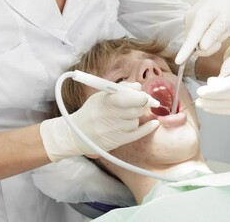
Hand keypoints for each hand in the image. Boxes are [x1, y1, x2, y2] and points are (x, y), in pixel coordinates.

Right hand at [40, 82, 159, 161]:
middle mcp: (108, 116)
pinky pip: (137, 134)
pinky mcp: (116, 141)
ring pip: (135, 121)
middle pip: (135, 109)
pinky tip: (154, 124)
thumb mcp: (101, 96)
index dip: (140, 97)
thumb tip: (139, 87)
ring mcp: (112, 130)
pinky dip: (147, 128)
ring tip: (123, 117)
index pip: (127, 97)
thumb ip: (121, 89)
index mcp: (104, 101)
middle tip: (134, 106)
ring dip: (134, 118)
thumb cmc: (91, 112)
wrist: (75, 134)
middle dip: (138, 106)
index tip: (144, 96)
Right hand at [175, 0, 229, 63]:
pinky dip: (205, 36)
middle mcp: (190, 19)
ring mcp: (188, 20)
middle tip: (222, 36)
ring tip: (219, 30)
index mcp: (200, 18)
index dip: (185, 51)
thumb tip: (202, 47)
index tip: (178, 61)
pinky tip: (213, 28)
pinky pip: (195, 36)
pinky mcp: (189, 21)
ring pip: (195, 42)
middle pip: (194, 44)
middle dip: (209, 46)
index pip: (191, 39)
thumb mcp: (225, 20)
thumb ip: (213, 34)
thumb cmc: (228, 3)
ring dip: (208, 41)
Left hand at [195, 41, 229, 114]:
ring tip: (203, 104)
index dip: (217, 90)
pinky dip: (222, 110)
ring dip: (216, 107)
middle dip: (214, 100)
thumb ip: (220, 79)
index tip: (201, 92)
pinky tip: (211, 107)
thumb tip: (210, 90)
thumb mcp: (228, 65)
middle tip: (199, 100)